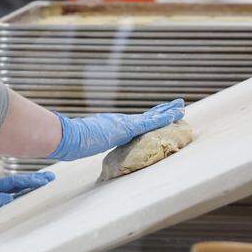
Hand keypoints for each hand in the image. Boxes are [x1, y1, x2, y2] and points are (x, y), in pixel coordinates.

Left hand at [0, 172, 55, 230]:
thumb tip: (6, 198)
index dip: (30, 181)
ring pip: (12, 188)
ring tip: (42, 184)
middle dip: (33, 180)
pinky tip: (24, 194)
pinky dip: (18, 192)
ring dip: (27, 185)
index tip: (44, 180)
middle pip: (16, 183)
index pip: (13, 183)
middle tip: (50, 178)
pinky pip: (6, 195)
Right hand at [47, 99, 184, 161]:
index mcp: (114, 126)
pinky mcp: (127, 127)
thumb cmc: (73, 141)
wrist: (69, 136)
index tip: (161, 114)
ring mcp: (125, 123)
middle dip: (164, 111)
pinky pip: (150, 122)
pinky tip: (175, 116)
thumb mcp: (86, 143)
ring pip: (152, 117)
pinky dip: (163, 118)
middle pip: (147, 115)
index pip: (136, 122)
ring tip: (182, 106)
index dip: (150, 117)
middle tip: (178, 104)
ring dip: (168, 112)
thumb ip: (90, 143)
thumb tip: (84, 148)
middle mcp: (121, 121)